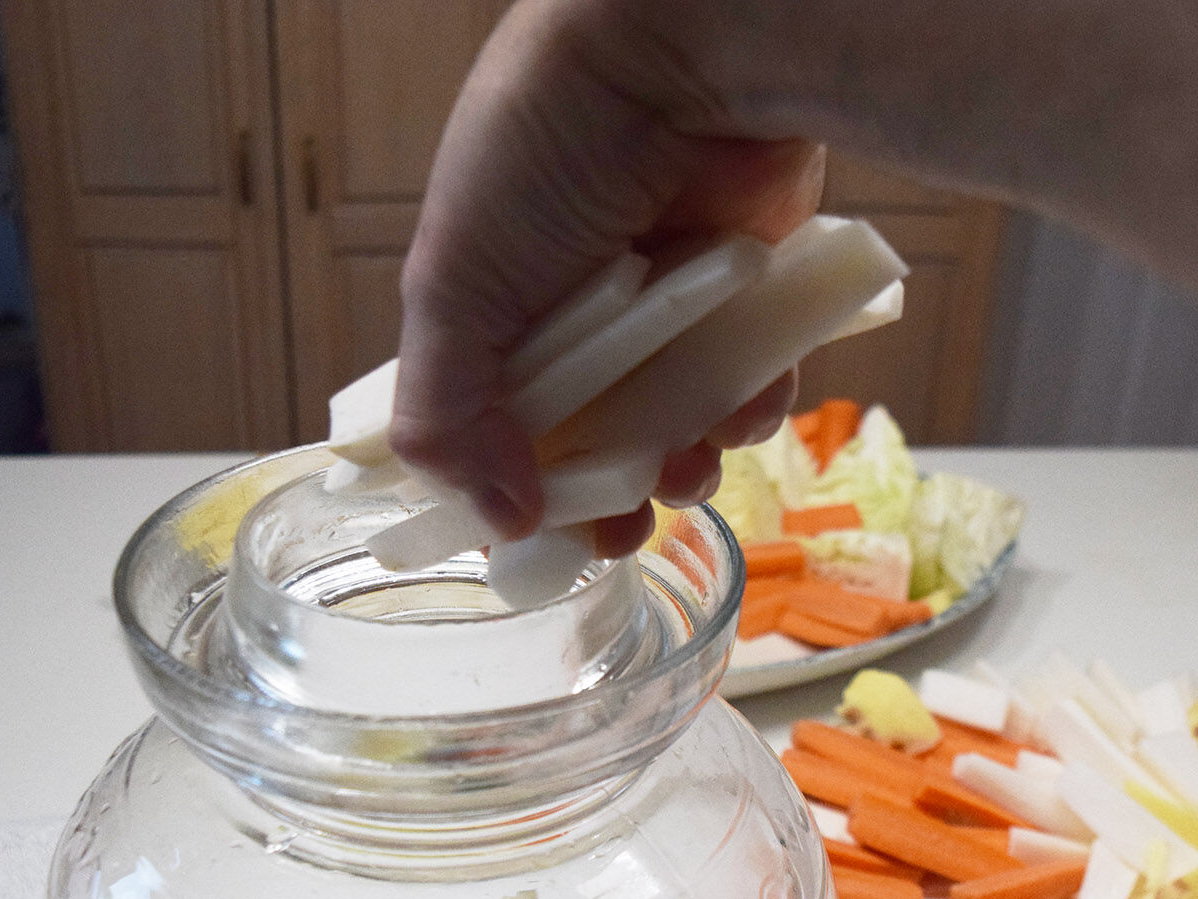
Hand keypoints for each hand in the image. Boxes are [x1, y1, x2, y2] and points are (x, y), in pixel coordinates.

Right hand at [387, 0, 823, 556]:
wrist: (677, 55)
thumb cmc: (542, 149)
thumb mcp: (455, 286)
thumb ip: (449, 413)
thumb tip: (494, 520)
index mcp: (494, 310)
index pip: (494, 429)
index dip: (514, 493)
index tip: (539, 543)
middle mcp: (578, 313)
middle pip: (593, 442)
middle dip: (607, 497)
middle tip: (620, 531)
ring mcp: (665, 305)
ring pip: (677, 422)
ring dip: (682, 460)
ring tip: (684, 467)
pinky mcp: (744, 292)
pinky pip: (748, 378)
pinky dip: (748, 403)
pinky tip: (745, 402)